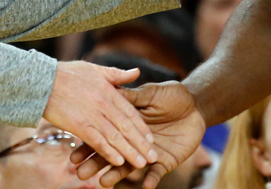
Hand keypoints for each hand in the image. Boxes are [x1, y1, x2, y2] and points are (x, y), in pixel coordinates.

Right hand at [43, 61, 158, 170]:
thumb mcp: (95, 69)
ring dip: (129, 152)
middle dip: (140, 144)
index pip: (130, 113)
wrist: (41, 80)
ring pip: (115, 137)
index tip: (151, 139)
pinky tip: (118, 162)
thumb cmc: (67, 73)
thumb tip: (137, 72)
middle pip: (126, 127)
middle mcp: (103, 105)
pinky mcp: (78, 125)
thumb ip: (117, 74)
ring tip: (141, 164)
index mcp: (109, 91)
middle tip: (152, 157)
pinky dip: (107, 152)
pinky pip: (97, 141)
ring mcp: (92, 116)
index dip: (141, 127)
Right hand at [72, 81, 205, 188]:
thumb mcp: (151, 93)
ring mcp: (148, 153)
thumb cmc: (172, 95)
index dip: (89, 145)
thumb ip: (134, 98)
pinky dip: (151, 179)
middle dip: (96, 164)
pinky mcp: (165, 161)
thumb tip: (113, 92)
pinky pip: (157, 172)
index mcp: (127, 124)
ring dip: (117, 176)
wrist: (196, 105)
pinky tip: (145, 186)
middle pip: (112, 154)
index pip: (104, 135)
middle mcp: (133, 141)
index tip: (74, 154)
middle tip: (80, 173)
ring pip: (129, 167)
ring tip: (103, 183)